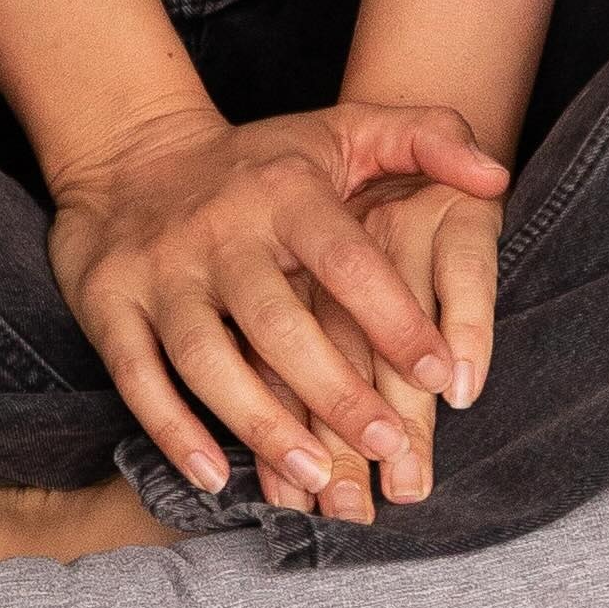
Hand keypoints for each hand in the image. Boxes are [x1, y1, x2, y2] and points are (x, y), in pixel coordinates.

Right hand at [46, 96, 507, 525]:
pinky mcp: (110, 304)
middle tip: (387, 446)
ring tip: (316, 478)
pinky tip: (216, 477)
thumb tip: (498, 178)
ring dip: (259, 421)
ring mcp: (160, 270)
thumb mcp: (343, 128)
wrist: (129, 149)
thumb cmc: (260, 161)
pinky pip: (137, 375)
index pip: (345, 258)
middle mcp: (219, 230)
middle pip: (274, 320)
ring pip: (204, 356)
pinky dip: (172, 430)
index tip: (440, 374)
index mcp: (283, 192)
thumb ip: (428, 138)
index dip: (394, 316)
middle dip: (333, 389)